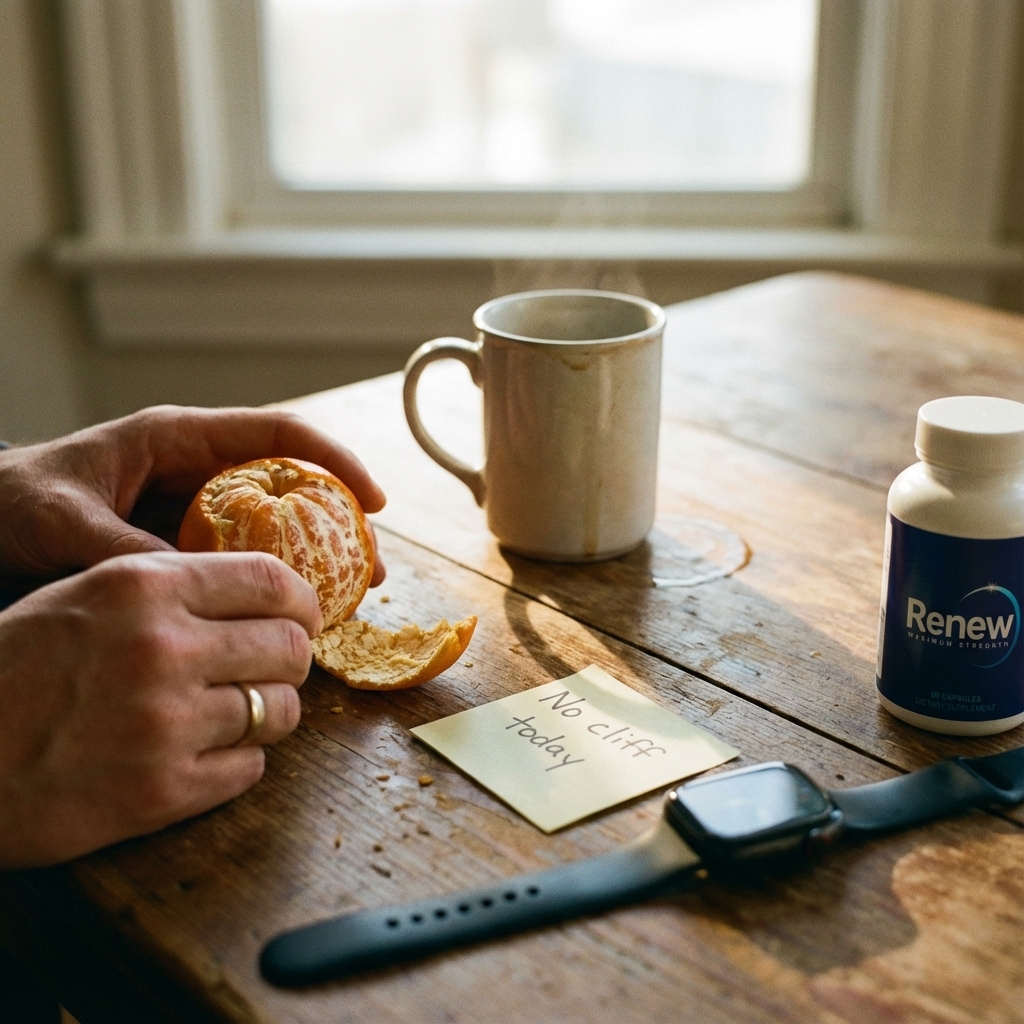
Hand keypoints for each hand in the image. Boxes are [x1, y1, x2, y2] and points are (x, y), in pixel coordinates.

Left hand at [0, 405, 386, 583]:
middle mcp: (194, 469)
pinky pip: (241, 560)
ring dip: (315, 557)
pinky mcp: (180, 545)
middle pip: (290, 484)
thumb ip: (120, 547)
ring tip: (350, 598)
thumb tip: (189, 587)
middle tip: (372, 567)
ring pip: (273, 525)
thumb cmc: (8, 501)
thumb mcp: (61, 519)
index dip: (333, 460)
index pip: (276, 435)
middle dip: (339, 520)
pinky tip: (291, 614)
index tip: (372, 498)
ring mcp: (190, 508)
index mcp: (175, 439)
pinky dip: (271, 583)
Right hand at [0, 551, 321, 867]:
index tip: (303, 618)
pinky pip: (250, 769)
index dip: (303, 602)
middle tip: (268, 671)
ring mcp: (165, 724)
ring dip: (269, 713)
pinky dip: (237, 763)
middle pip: (289, 647)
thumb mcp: (83, 596)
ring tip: (233, 715)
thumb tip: (266, 597)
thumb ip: (172, 588)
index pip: (274, 580)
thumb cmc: (12, 670)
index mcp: (143, 587)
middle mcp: (162, 648)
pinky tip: (200, 756)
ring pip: (281, 711)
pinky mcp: (161, 792)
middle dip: (290, 660)